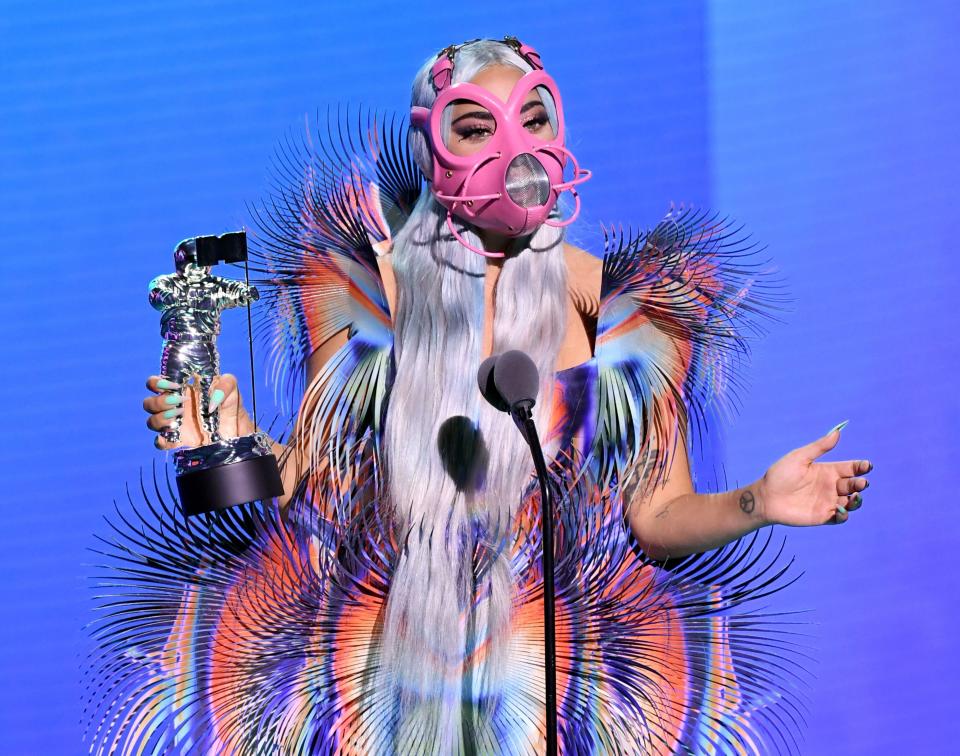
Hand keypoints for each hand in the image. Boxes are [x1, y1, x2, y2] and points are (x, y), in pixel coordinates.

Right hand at [143, 373, 255, 450]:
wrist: (236, 431)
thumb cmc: (231, 405)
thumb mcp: (232, 389)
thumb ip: (225, 384)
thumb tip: (212, 396)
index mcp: (180, 390)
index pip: (155, 383)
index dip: (156, 383)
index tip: (172, 385)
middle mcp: (173, 407)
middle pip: (148, 403)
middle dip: (158, 402)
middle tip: (178, 402)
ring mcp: (174, 424)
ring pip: (151, 422)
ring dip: (160, 419)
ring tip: (179, 417)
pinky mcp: (177, 441)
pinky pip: (160, 442)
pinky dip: (163, 440)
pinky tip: (175, 436)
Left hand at [757, 422, 871, 525]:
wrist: (765, 497)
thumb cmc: (780, 474)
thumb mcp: (799, 457)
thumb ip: (819, 447)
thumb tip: (837, 431)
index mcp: (827, 471)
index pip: (851, 468)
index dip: (861, 467)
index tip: (867, 465)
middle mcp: (830, 486)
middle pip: (854, 485)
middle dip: (861, 484)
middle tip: (860, 483)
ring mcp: (828, 502)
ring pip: (851, 502)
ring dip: (857, 500)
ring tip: (855, 496)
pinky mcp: (823, 516)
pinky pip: (840, 518)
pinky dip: (844, 515)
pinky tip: (840, 510)